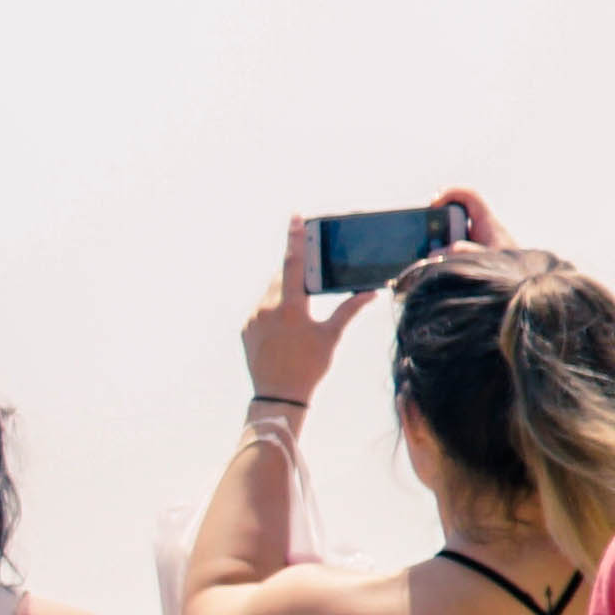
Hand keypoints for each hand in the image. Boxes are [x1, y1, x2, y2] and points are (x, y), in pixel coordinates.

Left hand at [243, 215, 354, 405]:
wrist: (278, 395)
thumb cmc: (309, 366)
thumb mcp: (331, 336)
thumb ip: (349, 310)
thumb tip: (370, 292)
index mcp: (290, 306)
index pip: (294, 264)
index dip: (296, 239)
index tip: (296, 218)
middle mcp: (266, 308)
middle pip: (282, 278)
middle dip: (297, 275)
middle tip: (311, 279)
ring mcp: (252, 318)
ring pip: (270, 294)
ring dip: (285, 295)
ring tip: (300, 315)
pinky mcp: (245, 328)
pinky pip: (260, 309)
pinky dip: (273, 310)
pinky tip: (285, 328)